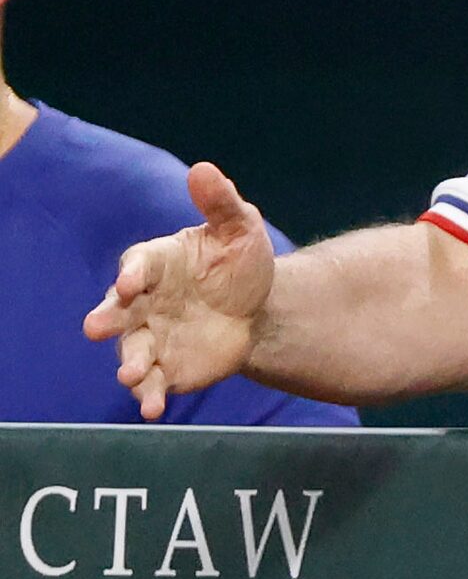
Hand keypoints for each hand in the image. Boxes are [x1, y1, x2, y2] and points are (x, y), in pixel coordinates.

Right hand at [82, 163, 275, 418]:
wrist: (258, 307)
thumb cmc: (238, 262)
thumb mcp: (240, 229)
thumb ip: (221, 202)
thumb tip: (205, 169)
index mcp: (156, 264)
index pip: (137, 266)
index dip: (131, 274)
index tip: (131, 283)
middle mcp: (144, 303)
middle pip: (117, 312)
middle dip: (107, 319)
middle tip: (96, 328)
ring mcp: (151, 336)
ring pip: (130, 351)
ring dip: (127, 363)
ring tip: (130, 375)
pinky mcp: (167, 367)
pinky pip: (152, 383)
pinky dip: (148, 396)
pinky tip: (152, 408)